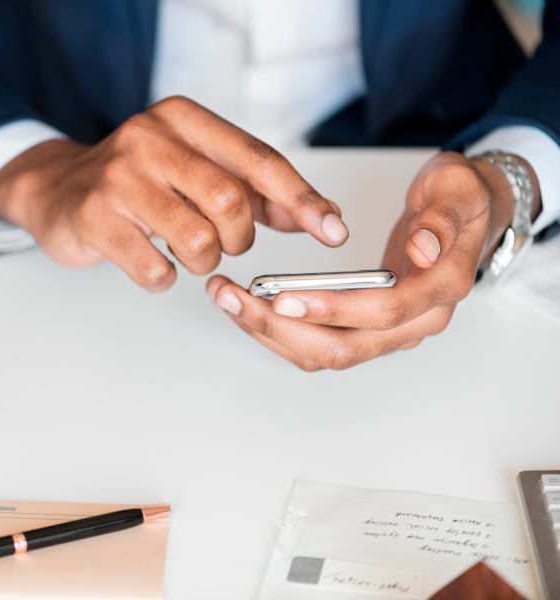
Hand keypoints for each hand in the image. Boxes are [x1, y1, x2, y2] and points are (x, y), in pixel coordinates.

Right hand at [0, 96, 347, 291]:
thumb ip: (254, 189)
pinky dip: (163, 278)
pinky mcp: (94, 218)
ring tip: (184, 252)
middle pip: (230, 202)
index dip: (301, 200)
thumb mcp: (195, 169)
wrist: (57, 190)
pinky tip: (150, 262)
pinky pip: (156, 270)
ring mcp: (117, 178)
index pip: (258, 159)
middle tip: (223, 243)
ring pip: (197, 241)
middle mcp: (148, 139)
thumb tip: (316, 215)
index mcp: (182, 119)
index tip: (333, 230)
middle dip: (238, 239)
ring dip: (203, 262)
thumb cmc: (137, 182)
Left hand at [207, 151, 541, 369]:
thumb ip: (440, 218)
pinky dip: (280, 331)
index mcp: (441, 290)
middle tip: (233, 297)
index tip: (284, 297)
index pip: (384, 313)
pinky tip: (248, 307)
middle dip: (281, 328)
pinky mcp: (367, 328)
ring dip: (271, 333)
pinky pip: (319, 344)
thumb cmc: (459, 200)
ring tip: (227, 299)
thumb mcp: (457, 189)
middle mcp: (417, 321)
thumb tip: (422, 249)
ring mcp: (391, 331)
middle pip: (344, 347)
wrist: (465, 213)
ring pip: (325, 353)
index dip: (333, 309)